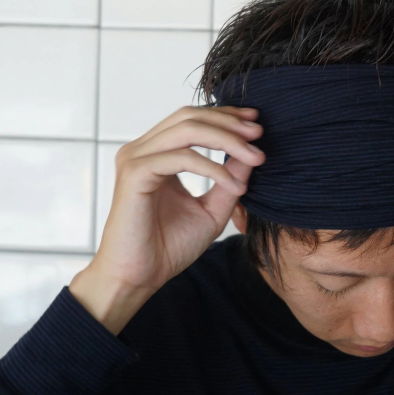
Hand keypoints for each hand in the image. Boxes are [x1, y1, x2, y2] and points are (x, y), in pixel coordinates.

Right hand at [89, 105, 264, 294]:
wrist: (139, 279)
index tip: (255, 122)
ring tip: (254, 156)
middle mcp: (142, 149)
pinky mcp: (135, 173)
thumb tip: (253, 154)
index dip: (225, 115)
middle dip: (229, 121)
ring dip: (227, 139)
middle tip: (259, 132)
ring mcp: (135, 158)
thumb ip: (230, 178)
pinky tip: (235, 185)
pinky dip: (213, 167)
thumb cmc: (169, 246)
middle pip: (190, 115)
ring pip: (188, 130)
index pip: (192, 118)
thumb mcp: (212, 208)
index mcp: (156, 152)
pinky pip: (182, 158)